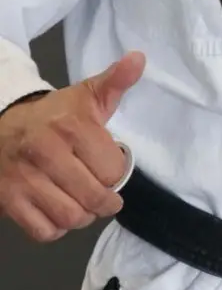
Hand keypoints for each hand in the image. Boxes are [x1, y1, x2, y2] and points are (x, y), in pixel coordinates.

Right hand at [0, 53, 142, 242]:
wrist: (0, 125)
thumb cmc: (53, 115)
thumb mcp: (85, 95)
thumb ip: (115, 81)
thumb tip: (139, 58)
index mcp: (71, 126)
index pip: (112, 170)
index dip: (117, 173)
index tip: (111, 168)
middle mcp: (46, 152)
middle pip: (93, 197)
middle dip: (105, 202)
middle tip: (105, 198)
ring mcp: (23, 178)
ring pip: (69, 217)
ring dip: (83, 218)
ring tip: (84, 205)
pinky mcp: (7, 199)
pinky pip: (42, 230)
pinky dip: (56, 229)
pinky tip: (59, 213)